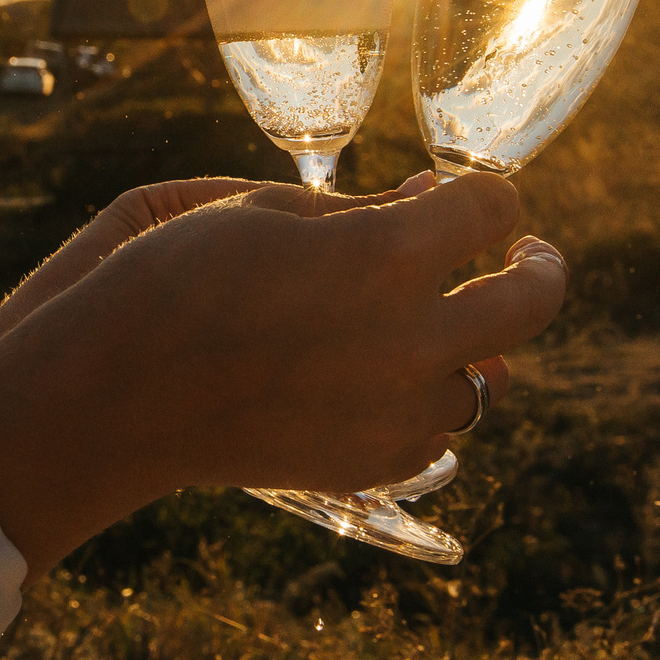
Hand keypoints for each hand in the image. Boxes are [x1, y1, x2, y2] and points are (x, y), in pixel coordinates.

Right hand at [0, 173, 565, 578]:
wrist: (120, 395)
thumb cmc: (176, 281)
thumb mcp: (262, 214)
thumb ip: (363, 211)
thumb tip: (432, 200)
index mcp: (388, 255)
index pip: (492, 210)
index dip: (489, 195)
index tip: (479, 199)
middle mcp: (413, 337)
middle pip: (531, 301)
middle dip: (539, 269)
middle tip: (527, 259)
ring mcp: (399, 411)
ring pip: (481, 381)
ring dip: (465, 350)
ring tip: (422, 331)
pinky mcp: (375, 464)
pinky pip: (433, 435)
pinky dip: (419, 406)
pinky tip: (380, 385)